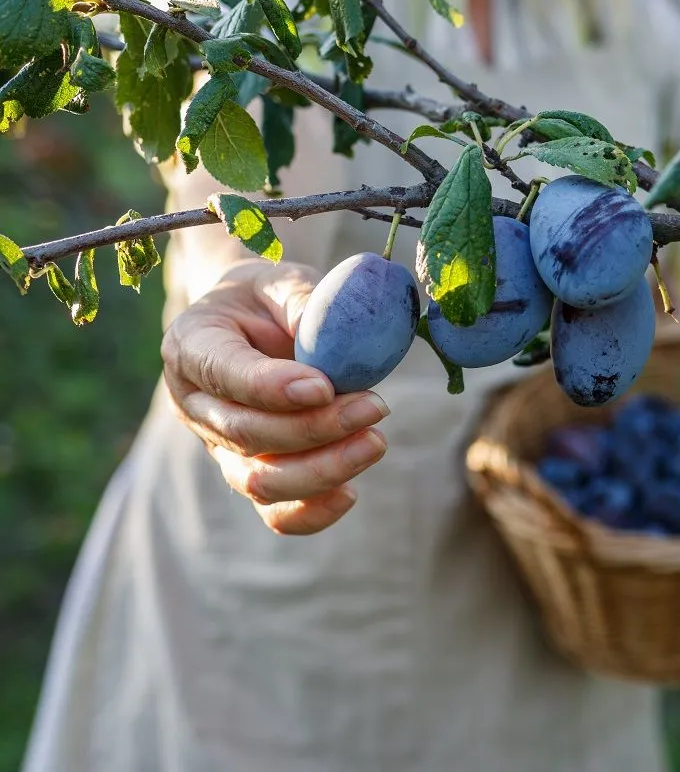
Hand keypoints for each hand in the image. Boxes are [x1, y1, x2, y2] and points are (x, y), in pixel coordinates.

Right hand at [160, 259, 390, 534]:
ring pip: (259, 481)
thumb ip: (304, 302)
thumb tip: (338, 341)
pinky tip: (351, 493)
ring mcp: (218, 446)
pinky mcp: (251, 472)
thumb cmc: (271, 297)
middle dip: (315, 428)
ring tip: (375, 441)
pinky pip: (274, 512)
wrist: (257, 320)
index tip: (324, 386)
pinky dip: (312, 512)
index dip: (271, 387)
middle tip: (374, 407)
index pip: (223, 374)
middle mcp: (195, 404)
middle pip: (246, 433)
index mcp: (191, 345)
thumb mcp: (283, 280)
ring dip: (322, 469)